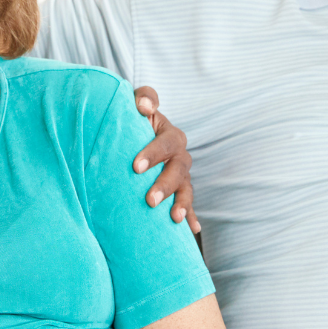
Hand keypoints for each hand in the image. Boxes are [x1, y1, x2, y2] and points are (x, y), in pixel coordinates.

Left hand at [133, 86, 199, 232]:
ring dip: (182, 203)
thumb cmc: (134, 120)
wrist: (135, 138)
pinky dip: (192, 217)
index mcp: (170, 135)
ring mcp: (182, 175)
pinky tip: (193, 230)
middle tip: (150, 200)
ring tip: (175, 218)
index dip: (154, 153)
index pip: (167, 142)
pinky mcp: (179, 191)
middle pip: (178, 170)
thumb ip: (143, 97)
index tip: (135, 167)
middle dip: (165, 185)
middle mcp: (179, 156)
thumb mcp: (136, 104)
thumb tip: (145, 106)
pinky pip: (188, 205)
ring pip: (186, 189)